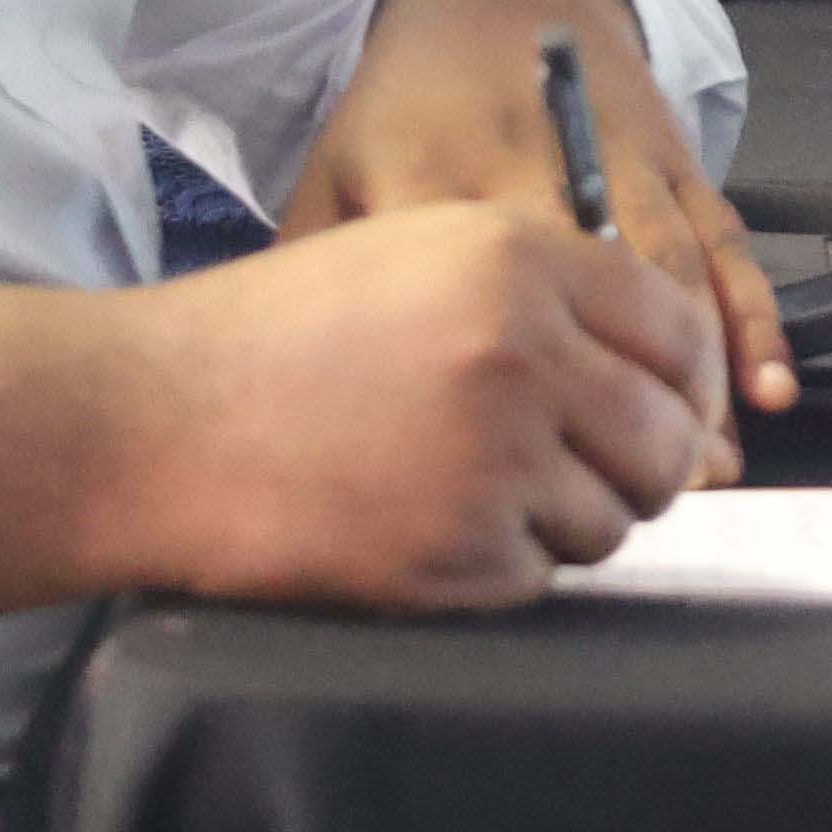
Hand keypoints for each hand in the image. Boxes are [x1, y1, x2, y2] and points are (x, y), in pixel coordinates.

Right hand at [0, 201, 727, 612]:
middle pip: (668, 439)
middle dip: (640, 465)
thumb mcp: (416, 254)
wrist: (146, 422)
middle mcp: (522, 353)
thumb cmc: (272, 337)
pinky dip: (500, 567)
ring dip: (565, 519)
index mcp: (519, 261)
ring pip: (614, 518)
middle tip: (583, 470)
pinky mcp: (457, 552)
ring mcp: (493, 459)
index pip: (680, 331)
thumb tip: (658, 364)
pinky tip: (427, 525)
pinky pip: (540, 577)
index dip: (685, 382)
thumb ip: (544, 290)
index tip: (666, 409)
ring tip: (473, 489)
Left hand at [282, 0, 795, 429]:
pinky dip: (755, 318)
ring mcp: (623, 159)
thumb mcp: (337, 173)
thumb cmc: (407, 106)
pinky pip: (726, 243)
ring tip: (704, 471)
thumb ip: (322, 273)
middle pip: (592, 293)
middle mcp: (540, 163)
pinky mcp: (678, 158)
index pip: (477, 292)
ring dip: (698, 377)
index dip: (504, 389)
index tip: (521, 476)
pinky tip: (768, 390)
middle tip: (638, 496)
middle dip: (625, 397)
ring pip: (673, 277)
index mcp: (437, 172)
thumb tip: (297, 399)